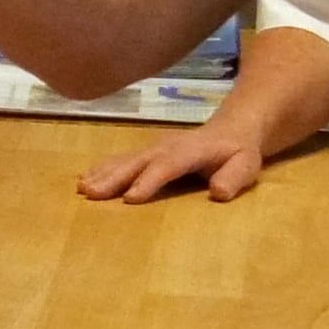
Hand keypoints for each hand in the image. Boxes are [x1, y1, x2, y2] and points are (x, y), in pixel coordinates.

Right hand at [78, 121, 268, 203]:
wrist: (232, 129)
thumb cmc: (238, 152)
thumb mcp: (246, 165)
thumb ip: (233, 177)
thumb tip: (218, 192)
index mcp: (191, 151)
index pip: (168, 165)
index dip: (149, 180)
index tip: (130, 198)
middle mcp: (166, 147)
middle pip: (137, 162)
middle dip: (114, 177)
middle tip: (91, 193)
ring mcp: (154, 148)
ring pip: (125, 160)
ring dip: (103, 174)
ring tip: (82, 188)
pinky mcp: (147, 152)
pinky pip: (121, 159)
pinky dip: (102, 168)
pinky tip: (85, 179)